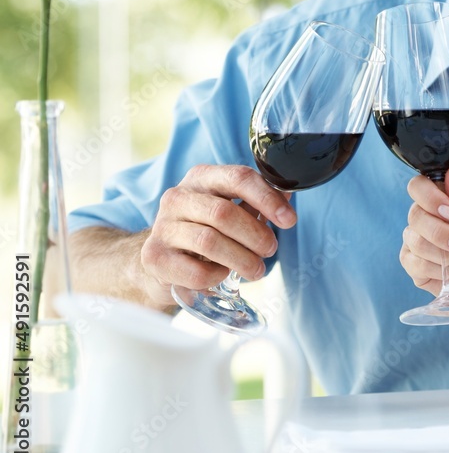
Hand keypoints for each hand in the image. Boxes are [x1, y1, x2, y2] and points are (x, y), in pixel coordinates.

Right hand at [139, 164, 295, 305]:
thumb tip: (287, 194)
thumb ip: (256, 201)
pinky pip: (194, 271)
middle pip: (224, 212)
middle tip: (271, 249)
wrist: (161, 259)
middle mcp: (177, 197)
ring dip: (241, 258)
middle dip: (255, 234)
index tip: (289, 220)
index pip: (238, 177)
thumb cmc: (204, 229)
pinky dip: (215, 275)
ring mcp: (162, 227)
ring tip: (256, 269)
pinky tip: (222, 274)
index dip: (268, 199)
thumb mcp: (229, 208)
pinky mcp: (154, 258)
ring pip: (209, 241)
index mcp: (201, 177)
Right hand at [400, 166, 448, 299]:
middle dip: (441, 234)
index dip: (429, 197)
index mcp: (442, 201)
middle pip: (415, 216)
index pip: (418, 187)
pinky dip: (441, 272)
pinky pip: (415, 265)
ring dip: (448, 258)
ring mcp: (418, 244)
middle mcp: (426, 220)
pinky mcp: (416, 268)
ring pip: (416, 243)